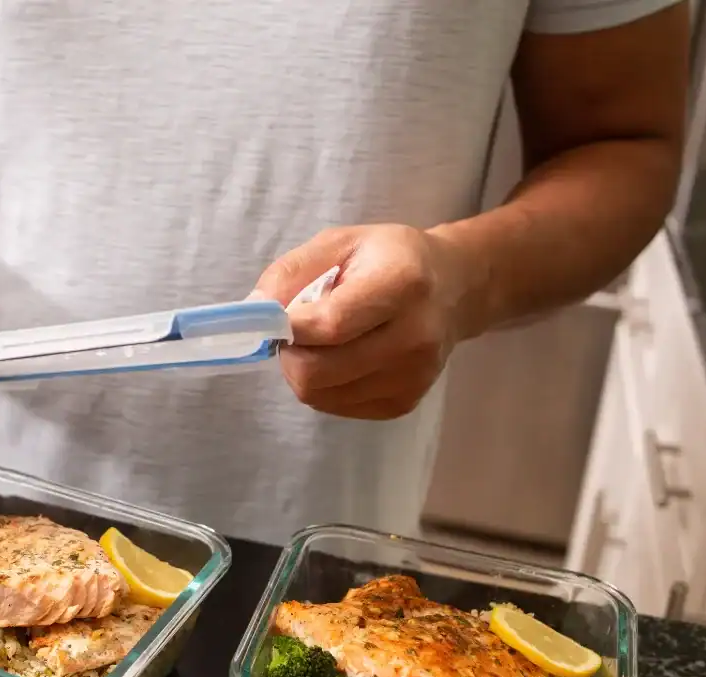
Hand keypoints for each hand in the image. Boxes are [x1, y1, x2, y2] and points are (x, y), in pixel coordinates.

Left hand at [252, 224, 480, 419]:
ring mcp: (412, 377)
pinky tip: (341, 357)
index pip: (331, 325)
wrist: (451, 290)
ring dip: (304, 369)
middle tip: (294, 331)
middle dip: (290, 353)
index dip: (290, 328)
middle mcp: (415, 337)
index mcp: (403, 284)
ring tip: (322, 341)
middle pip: (319, 371)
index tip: (273, 319)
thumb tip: (253, 309)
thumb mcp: (339, 242)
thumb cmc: (387, 259)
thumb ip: (291, 272)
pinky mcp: (403, 403)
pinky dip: (323, 384)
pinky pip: (335, 405)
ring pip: (320, 394)